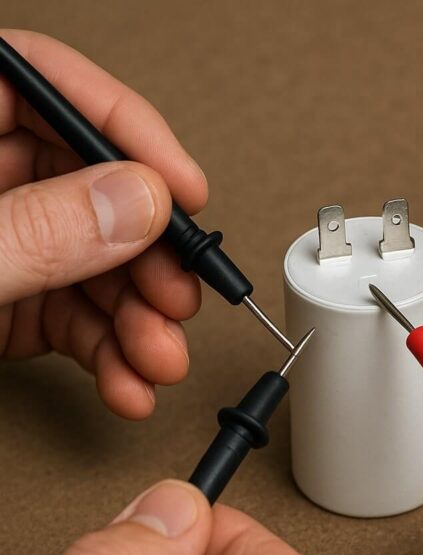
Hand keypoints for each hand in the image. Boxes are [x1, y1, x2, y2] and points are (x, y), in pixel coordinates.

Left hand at [0, 29, 206, 418]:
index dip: (130, 131)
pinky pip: (71, 316)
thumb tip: (138, 201)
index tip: (185, 190)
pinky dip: (107, 355)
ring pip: (94, 263)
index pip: (50, 85)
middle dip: (148, 258)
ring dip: (140, 321)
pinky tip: (128, 381)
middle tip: (179, 295)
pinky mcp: (1, 299)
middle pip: (93, 188)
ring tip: (158, 359)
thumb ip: (38, 229)